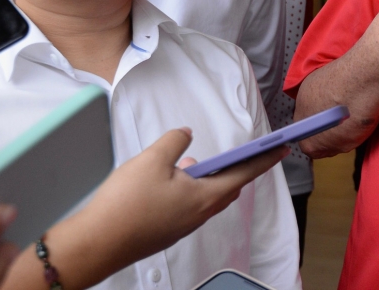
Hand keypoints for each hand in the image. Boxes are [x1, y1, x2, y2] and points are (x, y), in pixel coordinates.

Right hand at [68, 128, 287, 275]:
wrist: (96, 244)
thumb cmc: (126, 205)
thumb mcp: (153, 160)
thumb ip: (174, 142)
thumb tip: (185, 135)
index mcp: (205, 197)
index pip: (244, 172)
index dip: (264, 158)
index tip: (281, 149)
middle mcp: (199, 214)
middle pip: (227, 187)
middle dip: (236, 168)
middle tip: (246, 152)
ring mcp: (183, 225)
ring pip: (205, 197)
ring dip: (207, 178)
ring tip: (194, 161)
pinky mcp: (166, 230)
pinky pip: (187, 205)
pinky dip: (188, 189)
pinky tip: (170, 179)